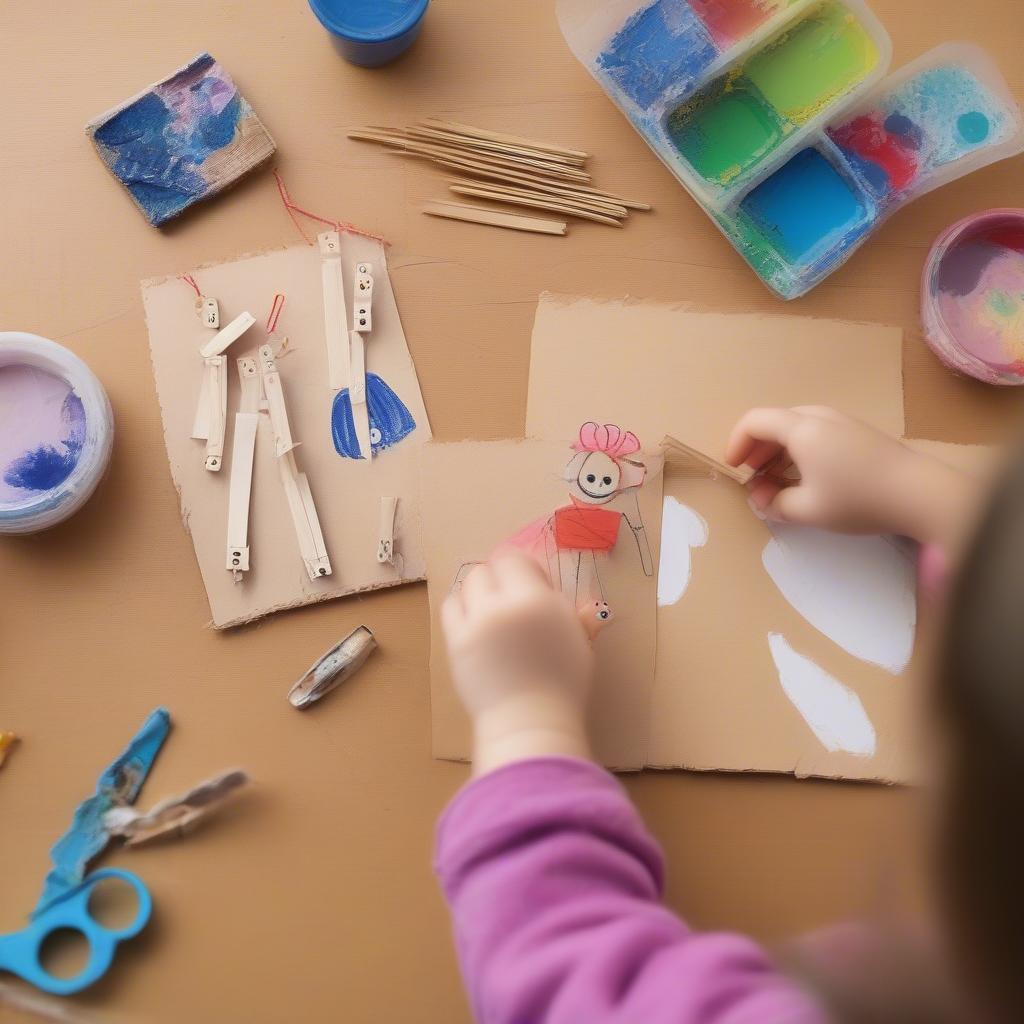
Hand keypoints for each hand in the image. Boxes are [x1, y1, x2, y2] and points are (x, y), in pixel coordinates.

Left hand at [442, 553, 593, 774]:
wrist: (528, 723)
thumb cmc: (563, 687)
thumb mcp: (580, 647)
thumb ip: (580, 619)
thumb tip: (591, 606)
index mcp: (537, 602)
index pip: (516, 561)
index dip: (524, 570)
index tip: (534, 588)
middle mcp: (503, 605)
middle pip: (488, 570)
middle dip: (499, 579)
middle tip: (511, 601)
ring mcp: (475, 623)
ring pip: (467, 585)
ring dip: (478, 592)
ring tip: (491, 612)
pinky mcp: (456, 641)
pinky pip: (450, 607)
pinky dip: (461, 607)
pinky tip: (474, 622)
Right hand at [725, 406, 973, 545]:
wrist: (920, 493)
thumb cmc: (859, 499)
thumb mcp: (808, 510)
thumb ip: (775, 504)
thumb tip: (760, 499)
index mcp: (801, 429)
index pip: (754, 421)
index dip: (736, 443)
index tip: (734, 468)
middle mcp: (819, 417)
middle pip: (775, 422)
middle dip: (756, 449)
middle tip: (753, 478)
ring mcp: (841, 422)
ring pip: (796, 427)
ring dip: (778, 451)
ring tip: (777, 482)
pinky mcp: (858, 434)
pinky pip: (816, 433)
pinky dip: (799, 450)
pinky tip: (806, 478)